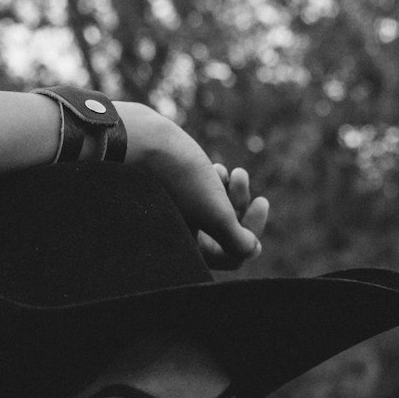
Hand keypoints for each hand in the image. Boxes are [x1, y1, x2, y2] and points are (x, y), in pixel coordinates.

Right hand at [116, 101, 268, 269]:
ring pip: (214, 213)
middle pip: (224, 235)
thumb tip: (253, 250)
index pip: (232, 257)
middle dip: (239, 207)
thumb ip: (236, 240)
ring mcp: (172, 218)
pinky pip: (202, 199)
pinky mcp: (169, 197)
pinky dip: (214, 184)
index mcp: (185, 252)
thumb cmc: (176, 178)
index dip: (253, 232)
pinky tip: (215, 167)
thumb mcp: (215, 213)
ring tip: (232, 171)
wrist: (136, 140)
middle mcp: (177, 240)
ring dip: (230, 192)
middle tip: (243, 178)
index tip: (261, 202)